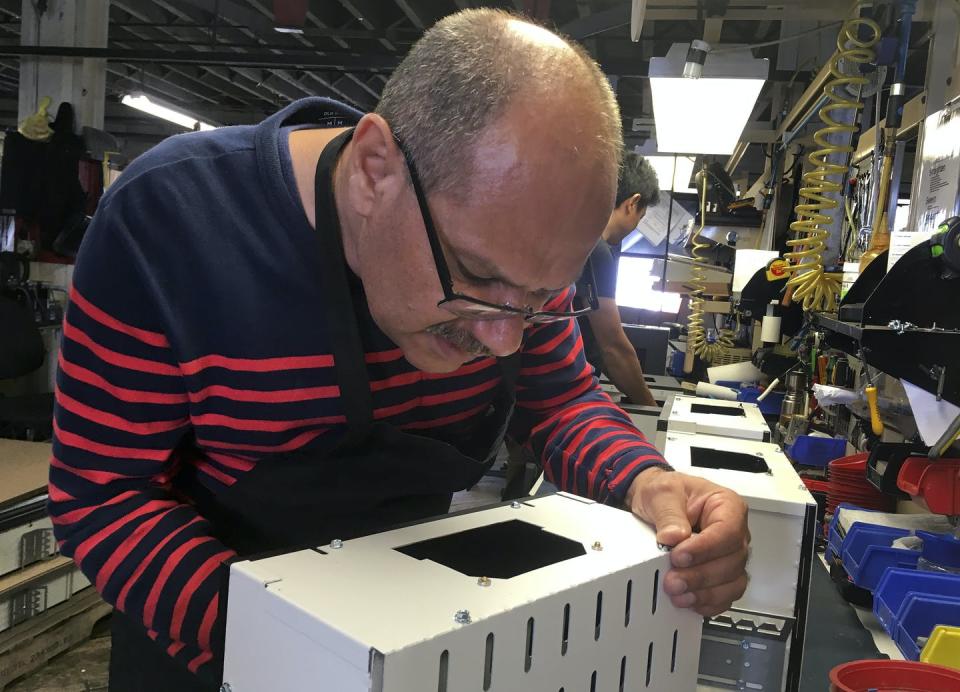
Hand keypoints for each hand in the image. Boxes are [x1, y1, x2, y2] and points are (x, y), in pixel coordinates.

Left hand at [625, 467, 749, 616]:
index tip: (679, 556)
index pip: (728, 531)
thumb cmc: (667, 493)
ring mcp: (729, 556)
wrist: (656, 504)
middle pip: (732, 561)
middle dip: (701, 575)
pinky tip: (690, 601)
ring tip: (679, 594)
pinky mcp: (720, 575)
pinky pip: (726, 595)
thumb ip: (669, 513)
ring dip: (705, 593)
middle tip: (673, 580)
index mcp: (728, 506)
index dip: (706, 548)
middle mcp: (735, 532)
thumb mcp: (663, 492)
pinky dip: (709, 603)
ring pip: (732, 582)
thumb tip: (674, 537)